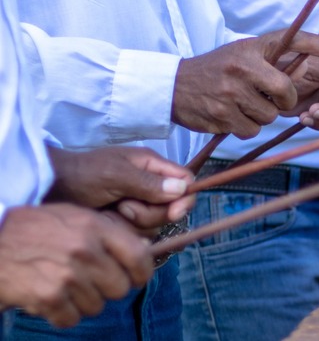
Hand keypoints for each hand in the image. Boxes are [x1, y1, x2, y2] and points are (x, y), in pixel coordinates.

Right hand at [0, 204, 152, 327]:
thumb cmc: (33, 229)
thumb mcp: (74, 217)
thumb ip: (108, 232)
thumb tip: (144, 249)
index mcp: (95, 227)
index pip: (139, 256)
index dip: (141, 273)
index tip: (136, 279)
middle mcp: (85, 250)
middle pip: (120, 288)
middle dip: (107, 289)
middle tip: (89, 282)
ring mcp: (67, 275)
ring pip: (96, 306)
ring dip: (81, 302)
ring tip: (62, 285)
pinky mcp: (48, 297)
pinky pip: (71, 319)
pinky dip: (61, 314)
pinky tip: (49, 298)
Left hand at [45, 146, 193, 228]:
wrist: (48, 190)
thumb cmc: (81, 175)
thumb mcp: (115, 175)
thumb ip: (148, 183)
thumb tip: (181, 189)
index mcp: (151, 166)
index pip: (186, 181)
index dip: (185, 198)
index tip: (174, 212)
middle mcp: (149, 186)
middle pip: (172, 209)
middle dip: (150, 213)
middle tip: (124, 206)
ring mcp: (137, 206)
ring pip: (155, 225)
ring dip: (133, 224)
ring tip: (111, 212)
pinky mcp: (125, 223)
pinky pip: (138, 236)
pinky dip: (123, 233)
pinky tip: (108, 223)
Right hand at [172, 30, 318, 138]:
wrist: (174, 87)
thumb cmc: (218, 69)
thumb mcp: (242, 53)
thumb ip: (272, 58)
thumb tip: (313, 64)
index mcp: (252, 47)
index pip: (289, 40)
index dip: (314, 45)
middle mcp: (242, 66)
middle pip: (286, 92)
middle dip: (284, 101)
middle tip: (271, 98)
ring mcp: (230, 91)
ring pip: (269, 116)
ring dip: (261, 115)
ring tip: (242, 103)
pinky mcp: (221, 115)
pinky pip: (251, 130)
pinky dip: (245, 127)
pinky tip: (231, 114)